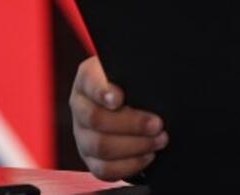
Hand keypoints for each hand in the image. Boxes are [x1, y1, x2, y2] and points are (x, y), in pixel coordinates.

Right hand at [70, 55, 168, 180]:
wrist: (131, 101)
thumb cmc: (134, 83)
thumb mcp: (133, 69)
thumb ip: (136, 71)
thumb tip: (151, 79)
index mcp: (88, 79)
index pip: (90, 82)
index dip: (102, 92)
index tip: (119, 98)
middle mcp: (80, 106)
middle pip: (96, 119)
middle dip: (132, 124)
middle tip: (157, 124)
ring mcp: (82, 135)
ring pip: (100, 147)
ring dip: (135, 146)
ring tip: (159, 140)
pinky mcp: (90, 158)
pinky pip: (104, 169)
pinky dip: (129, 165)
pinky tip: (147, 156)